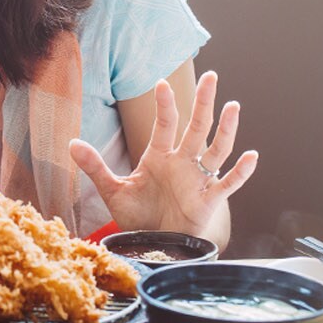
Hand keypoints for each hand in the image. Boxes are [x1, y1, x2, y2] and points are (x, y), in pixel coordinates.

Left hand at [69, 71, 258, 237]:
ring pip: (216, 149)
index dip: (164, 104)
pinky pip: (228, 183)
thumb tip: (71, 143)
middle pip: (196, 127)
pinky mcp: (208, 200)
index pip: (165, 124)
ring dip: (225, 129)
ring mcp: (197, 180)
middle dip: (203, 102)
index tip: (161, 83)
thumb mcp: (112, 190)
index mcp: (160, 156)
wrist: (152, 245)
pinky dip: (240, 171)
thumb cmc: (137, 216)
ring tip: (234, 106)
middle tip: (211, 77)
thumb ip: (95, 166)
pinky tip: (251, 156)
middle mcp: (182, 163)